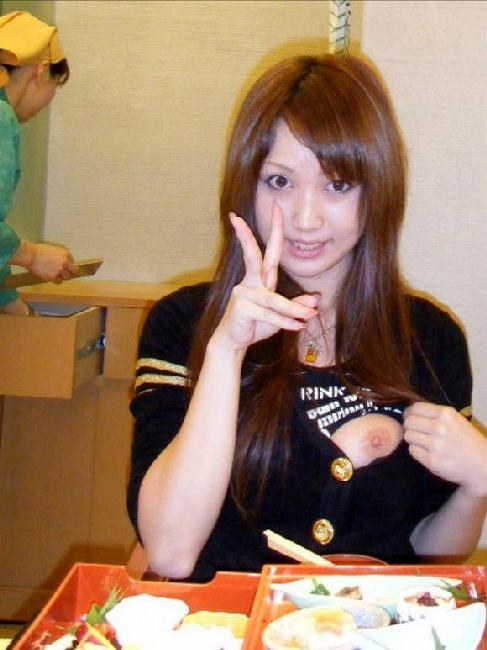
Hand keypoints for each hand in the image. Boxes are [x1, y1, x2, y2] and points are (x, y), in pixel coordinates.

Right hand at [29, 243, 78, 282]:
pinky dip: (56, 280)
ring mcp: (60, 270)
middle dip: (71, 272)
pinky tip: (51, 278)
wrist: (30, 255)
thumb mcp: (52, 249)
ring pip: (67, 277)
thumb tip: (62, 261)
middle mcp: (65, 262)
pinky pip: (59, 281)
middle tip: (66, 273)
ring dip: (62, 276)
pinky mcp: (54, 276)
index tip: (65, 266)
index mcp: (65, 253)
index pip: (72, 261)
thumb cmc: (38, 250)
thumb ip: (60, 255)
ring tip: (56, 275)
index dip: (68, 264)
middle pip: (75, 270)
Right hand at [211, 203, 317, 352]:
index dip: (274, 228)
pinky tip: (297, 326)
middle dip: (257, 233)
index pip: (269, 249)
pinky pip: (268, 314)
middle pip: (254, 254)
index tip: (276, 206)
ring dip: (293, 309)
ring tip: (310, 316)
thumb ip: (296, 306)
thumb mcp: (280, 316)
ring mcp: (244, 293)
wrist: (234, 342)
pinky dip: (284, 321)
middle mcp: (251, 281)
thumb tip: (315, 299)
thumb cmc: (255, 325)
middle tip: (270, 208)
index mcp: (260, 278)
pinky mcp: (241, 308)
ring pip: (273, 298)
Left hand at [404, 402, 486, 496]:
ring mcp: (435, 445)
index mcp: (446, 414)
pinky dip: (417, 451)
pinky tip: (427, 452)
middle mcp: (439, 427)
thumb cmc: (467, 440)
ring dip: (413, 439)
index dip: (409, 413)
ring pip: (408, 436)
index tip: (410, 417)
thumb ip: (435, 414)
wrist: (481, 464)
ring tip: (423, 442)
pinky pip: (412, 451)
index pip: (415, 408)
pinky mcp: (432, 461)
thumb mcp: (456, 420)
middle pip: (409, 422)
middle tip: (416, 431)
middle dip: (410, 426)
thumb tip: (409, 412)